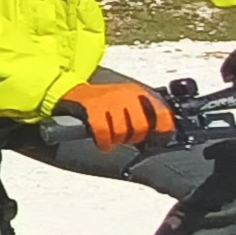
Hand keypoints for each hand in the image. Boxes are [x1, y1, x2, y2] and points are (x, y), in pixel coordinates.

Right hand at [56, 78, 174, 150]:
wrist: (73, 91)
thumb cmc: (104, 101)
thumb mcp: (128, 100)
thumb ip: (146, 114)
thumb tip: (163, 134)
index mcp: (139, 92)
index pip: (162, 113)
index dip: (162, 130)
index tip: (158, 139)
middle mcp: (126, 94)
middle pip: (141, 127)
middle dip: (134, 137)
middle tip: (126, 137)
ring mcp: (109, 100)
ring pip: (122, 131)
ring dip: (117, 140)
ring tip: (112, 136)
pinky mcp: (93, 108)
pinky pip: (104, 132)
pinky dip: (104, 142)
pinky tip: (104, 143)